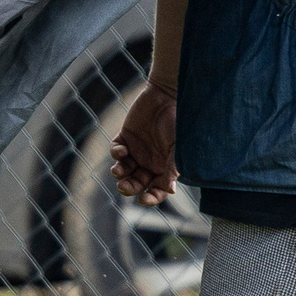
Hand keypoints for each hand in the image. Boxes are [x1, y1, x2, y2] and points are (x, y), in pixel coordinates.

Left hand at [110, 82, 179, 205]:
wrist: (167, 95)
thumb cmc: (178, 121)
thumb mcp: (178, 146)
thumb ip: (173, 167)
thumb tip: (171, 190)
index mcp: (165, 168)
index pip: (157, 190)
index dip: (151, 198)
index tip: (144, 200)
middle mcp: (150, 162)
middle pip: (137, 183)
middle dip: (129, 188)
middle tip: (124, 187)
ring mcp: (136, 150)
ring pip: (124, 170)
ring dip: (120, 174)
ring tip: (119, 171)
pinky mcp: (125, 138)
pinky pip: (117, 151)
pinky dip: (117, 154)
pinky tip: (122, 151)